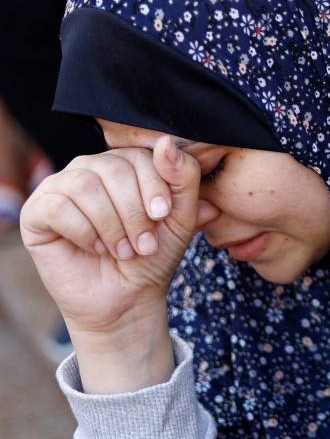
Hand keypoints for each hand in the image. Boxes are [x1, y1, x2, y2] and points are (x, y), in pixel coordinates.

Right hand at [20, 136, 214, 383]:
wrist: (128, 296)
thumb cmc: (153, 254)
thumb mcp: (181, 216)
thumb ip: (184, 178)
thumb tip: (167, 142)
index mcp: (125, 163)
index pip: (139, 155)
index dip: (154, 186)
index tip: (162, 216)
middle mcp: (90, 168)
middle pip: (112, 168)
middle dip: (134, 212)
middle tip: (144, 244)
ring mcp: (60, 187)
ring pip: (85, 185)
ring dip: (112, 225)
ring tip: (123, 250)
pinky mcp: (37, 211)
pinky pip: (58, 207)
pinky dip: (84, 232)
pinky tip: (95, 248)